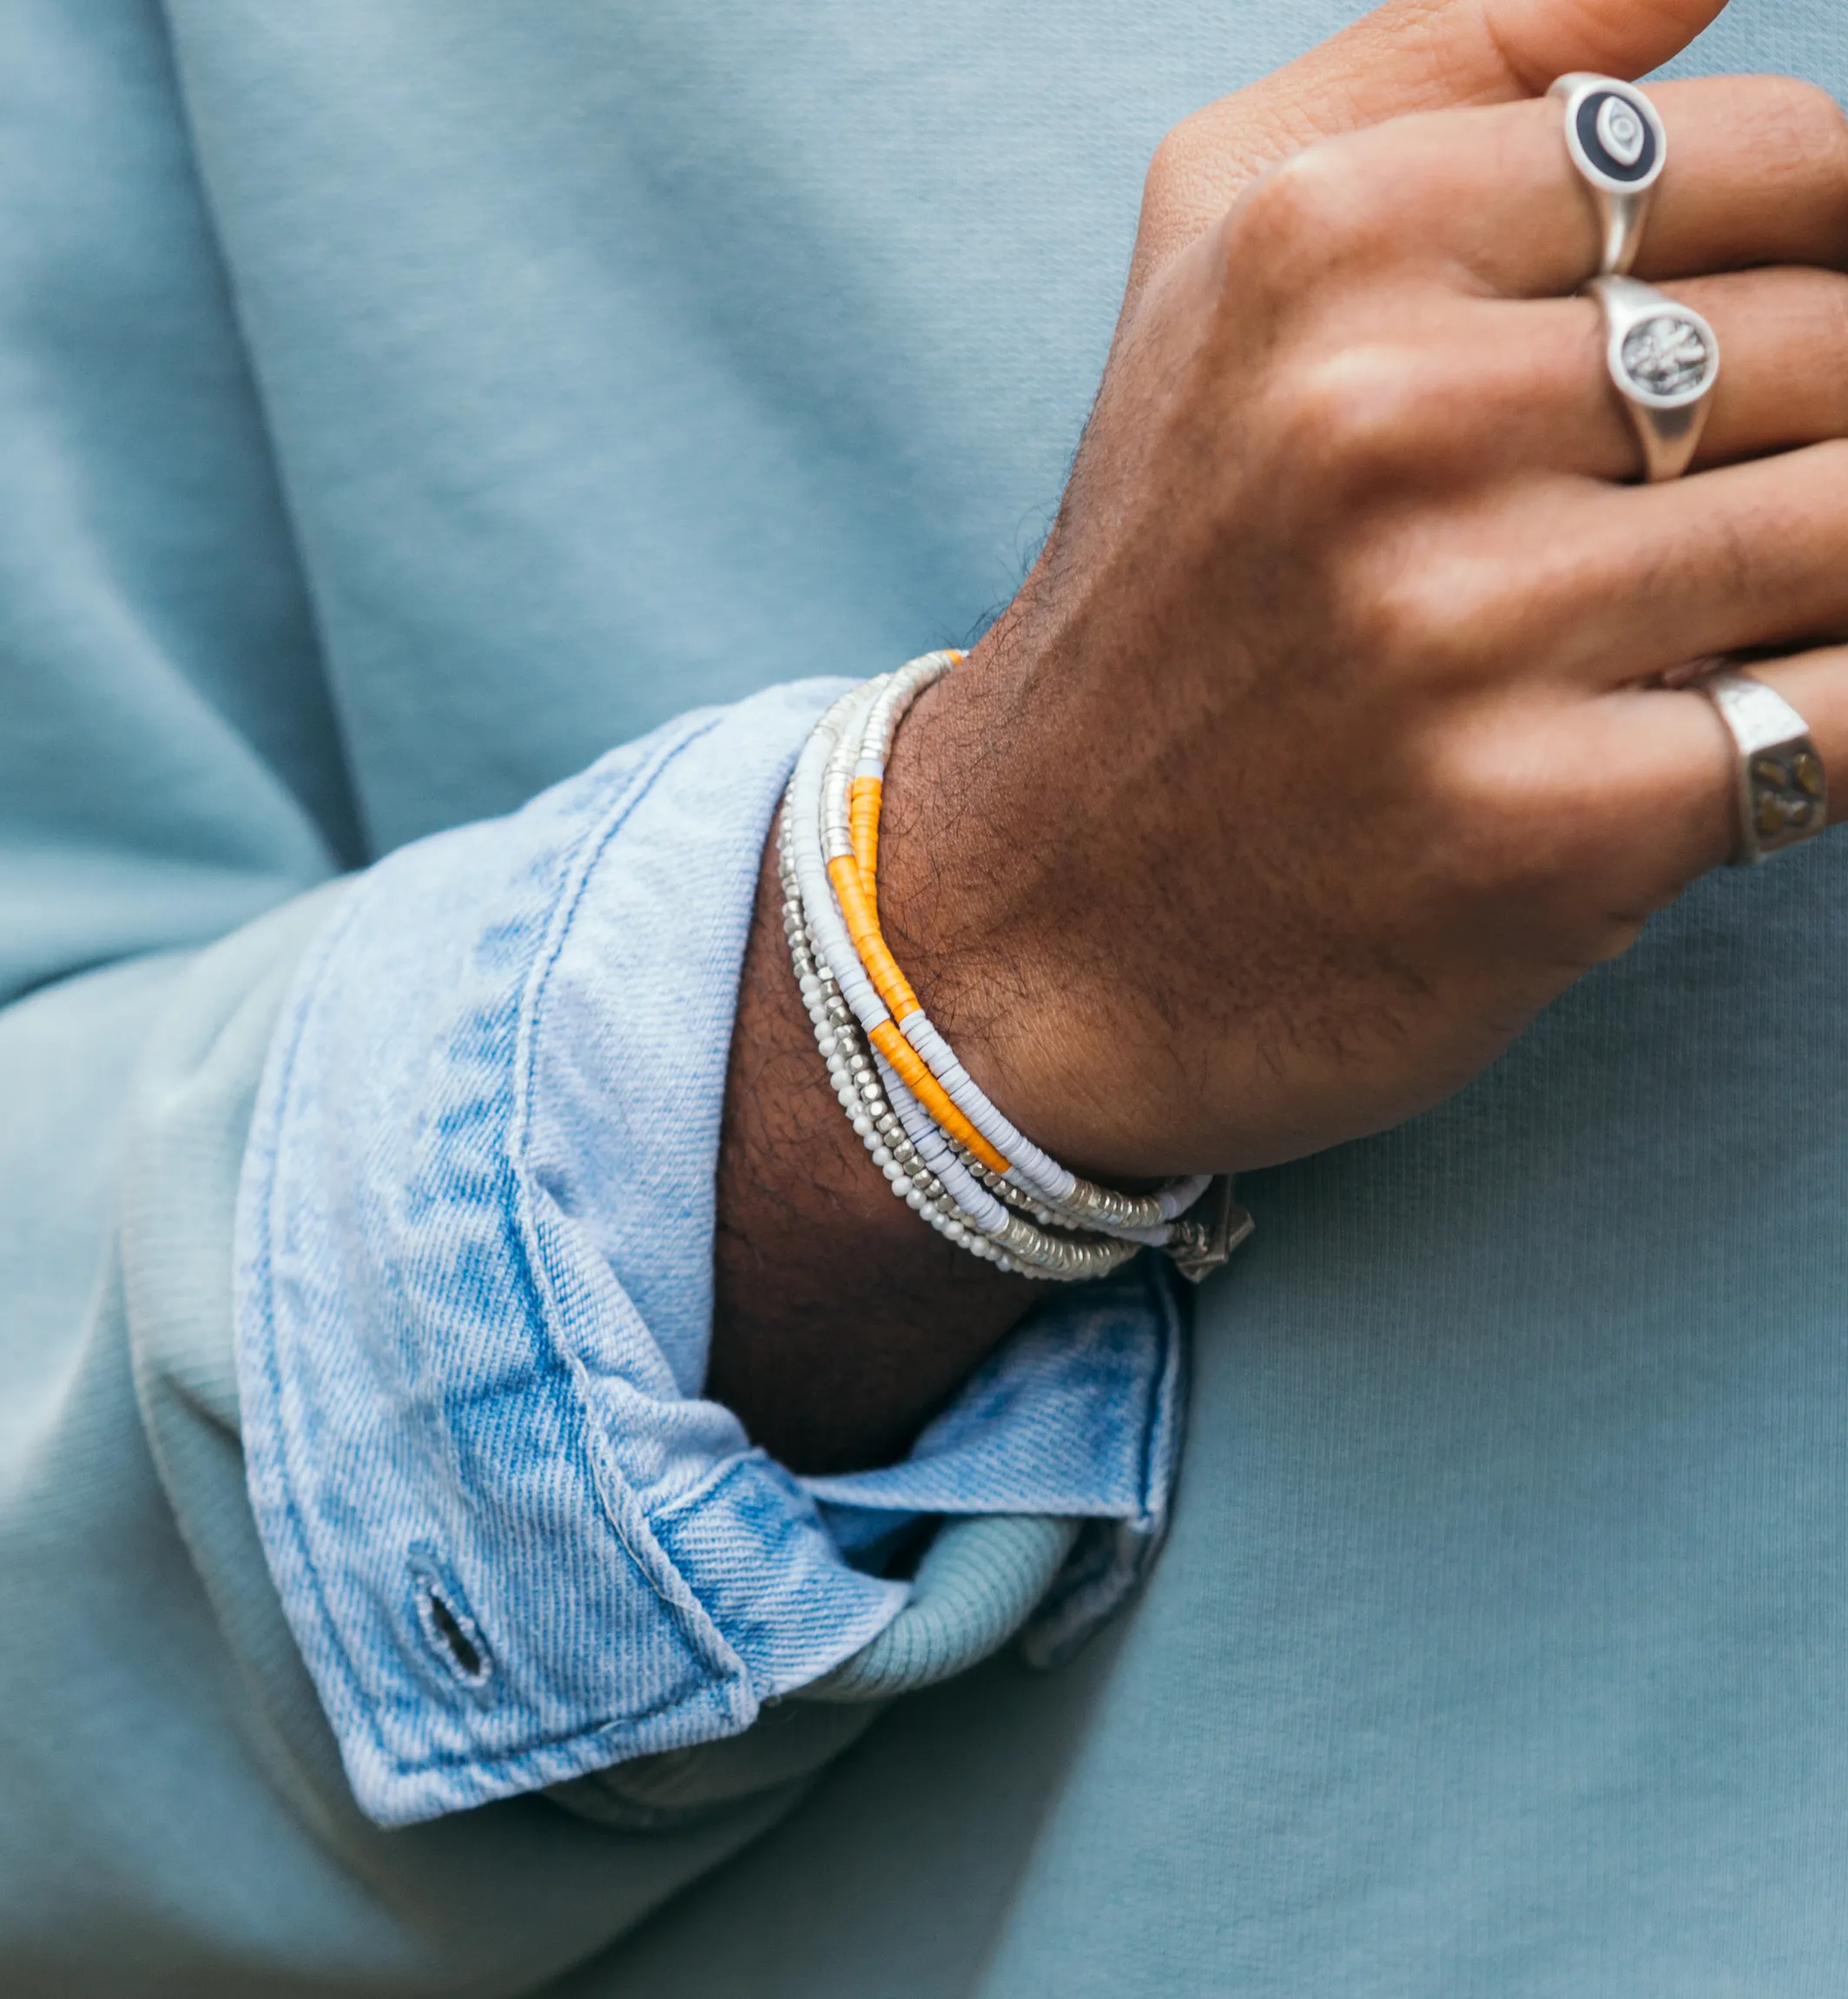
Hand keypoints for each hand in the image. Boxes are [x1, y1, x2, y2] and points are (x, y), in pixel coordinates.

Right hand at [713, 0, 1843, 1467]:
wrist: (1039, 908)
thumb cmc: (1161, 574)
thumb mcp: (1218, 249)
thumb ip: (1458, 50)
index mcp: (1328, 241)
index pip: (1774, 162)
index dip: (1810, 268)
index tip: (1738, 367)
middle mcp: (1388, 421)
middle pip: (1830, 343)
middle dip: (1795, 438)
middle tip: (1660, 524)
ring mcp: (1466, 630)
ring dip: (1803, 582)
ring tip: (1660, 627)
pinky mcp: (1544, 825)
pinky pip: (1838, 715)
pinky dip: (1812, 721)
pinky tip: (1684, 732)